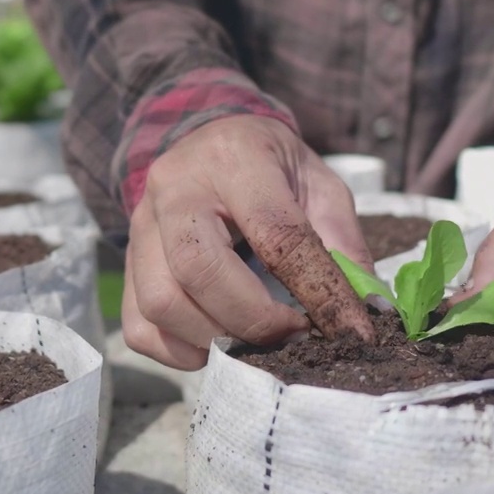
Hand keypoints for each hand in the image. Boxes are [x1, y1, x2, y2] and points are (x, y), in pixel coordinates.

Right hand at [122, 115, 373, 368]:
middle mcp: (175, 189)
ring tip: (256, 338)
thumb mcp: (319, 184)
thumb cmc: (271, 168)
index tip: (351, 330)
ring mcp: (140, 227)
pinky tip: (217, 339)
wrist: (207, 142)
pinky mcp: (127, 263)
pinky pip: (140, 327)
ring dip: (217, 338)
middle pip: (199, 270)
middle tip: (293, 334)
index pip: (276, 235)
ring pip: (162, 304)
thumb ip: (343, 242)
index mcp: (234, 160)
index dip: (318, 291)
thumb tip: (367, 311)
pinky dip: (182, 351)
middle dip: (255, 320)